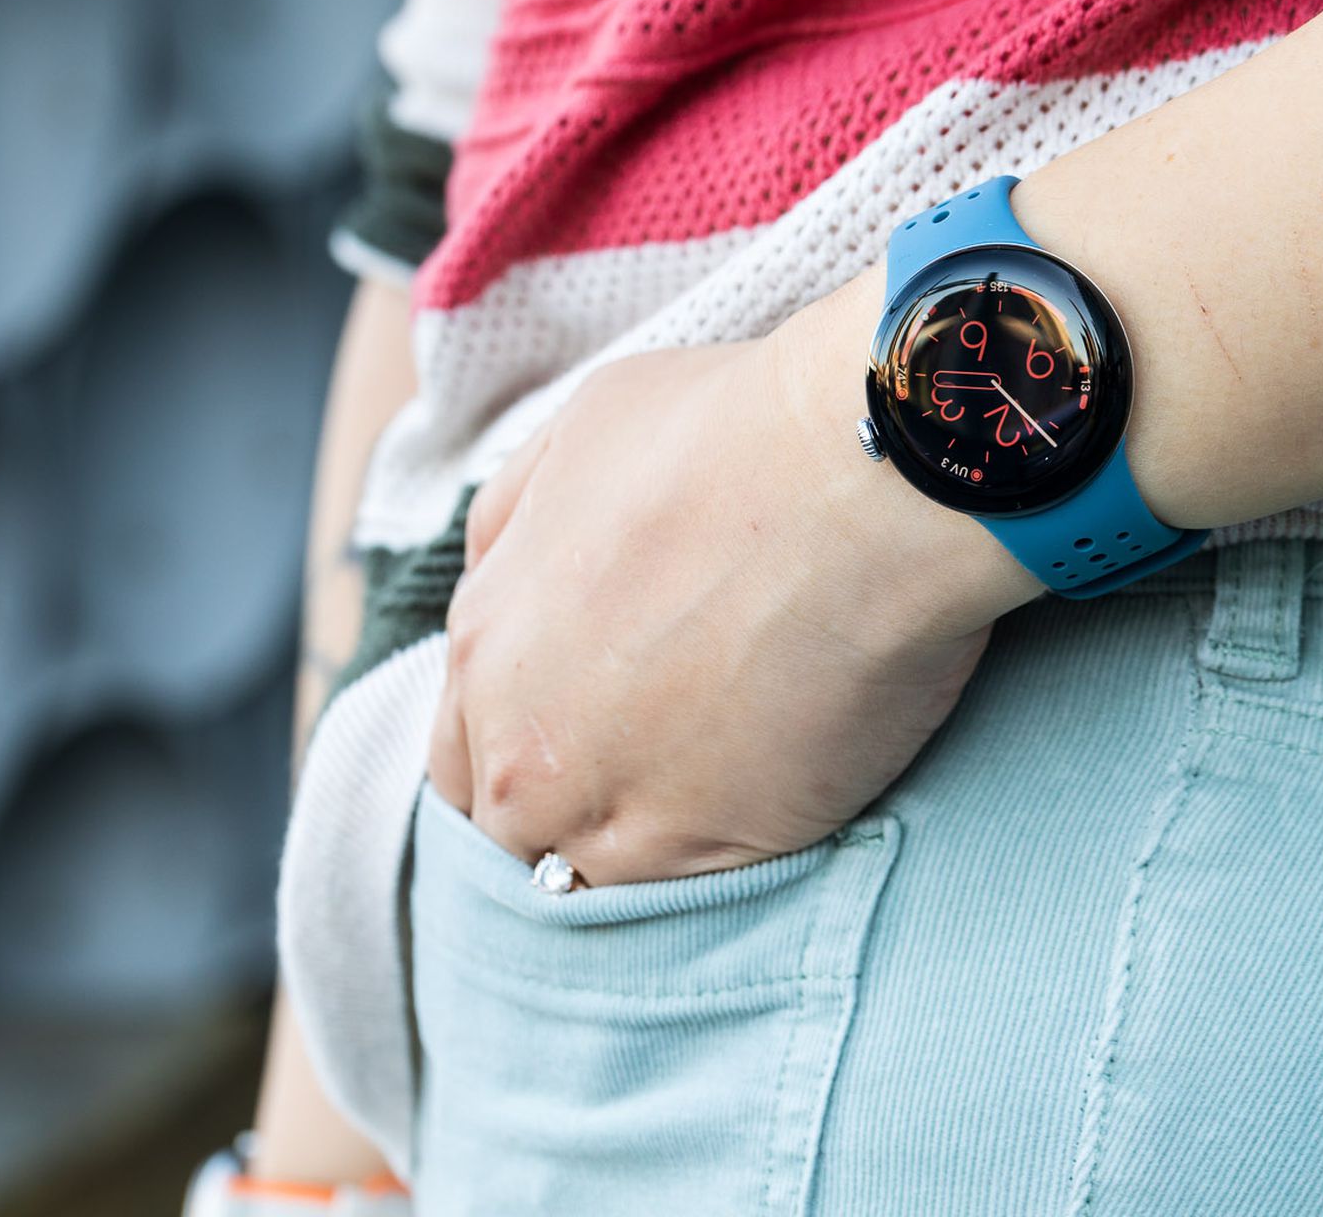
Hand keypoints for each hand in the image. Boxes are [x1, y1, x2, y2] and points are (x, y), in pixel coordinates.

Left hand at [428, 278, 1041, 884]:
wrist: (857, 477)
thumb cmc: (732, 431)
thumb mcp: (581, 433)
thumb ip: (522, 519)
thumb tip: (504, 568)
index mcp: (480, 644)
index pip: (465, 745)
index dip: (532, 737)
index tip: (599, 723)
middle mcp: (519, 747)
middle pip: (516, 825)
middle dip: (573, 801)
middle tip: (668, 760)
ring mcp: (606, 811)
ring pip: (593, 875)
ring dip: (642, 840)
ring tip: (729, 785)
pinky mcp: (702, 853)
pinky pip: (685, 891)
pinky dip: (719, 860)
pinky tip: (774, 797)